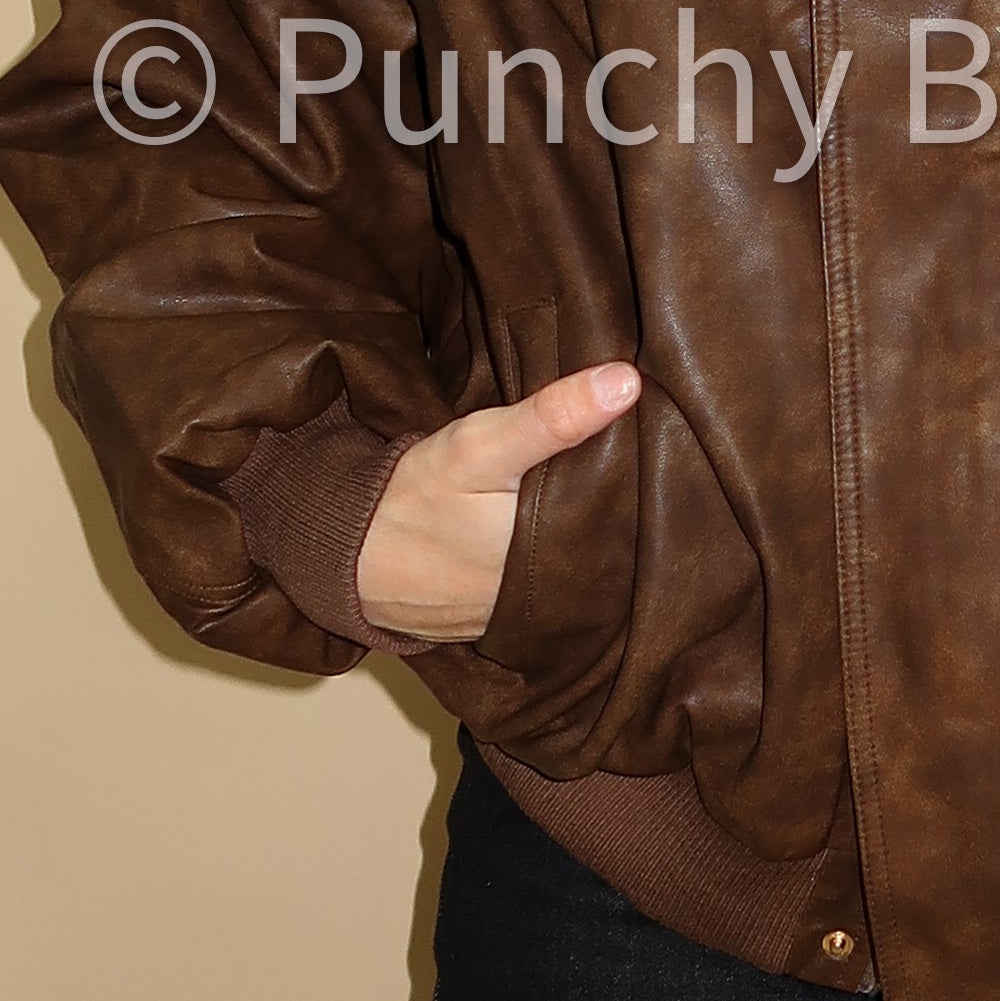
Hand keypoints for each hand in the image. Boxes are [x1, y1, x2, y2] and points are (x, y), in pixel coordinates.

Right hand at [355, 363, 640, 645]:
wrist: (347, 556)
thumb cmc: (415, 498)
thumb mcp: (481, 447)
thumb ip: (552, 417)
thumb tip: (627, 382)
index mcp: (567, 554)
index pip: (634, 515)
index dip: (644, 478)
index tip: (651, 439)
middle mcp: (559, 594)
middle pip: (612, 542)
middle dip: (620, 505)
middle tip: (624, 454)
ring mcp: (533, 612)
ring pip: (583, 566)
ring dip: (591, 532)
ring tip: (597, 484)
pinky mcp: (505, 619)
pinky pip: (550, 584)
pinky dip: (554, 557)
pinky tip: (553, 525)